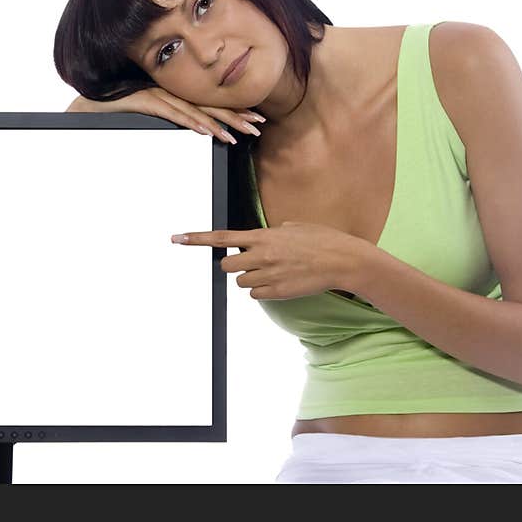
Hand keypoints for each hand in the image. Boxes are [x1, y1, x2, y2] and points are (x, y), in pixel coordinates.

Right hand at [65, 86, 265, 143]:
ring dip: (217, 122)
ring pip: (193, 109)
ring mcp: (155, 94)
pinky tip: (205, 130)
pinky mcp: (142, 100)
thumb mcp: (149, 123)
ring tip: (238, 135)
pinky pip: (170, 112)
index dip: (234, 111)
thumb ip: (170, 124)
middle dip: (236, 114)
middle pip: (208, 104)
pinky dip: (189, 121)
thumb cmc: (115, 117)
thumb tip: (195, 134)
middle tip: (259, 125)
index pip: (209, 104)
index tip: (255, 120)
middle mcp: (168, 92)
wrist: (83, 109)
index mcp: (173, 96)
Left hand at [171, 221, 366, 299]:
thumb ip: (275, 232)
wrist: (345, 262)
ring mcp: (269, 276)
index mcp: (263, 236)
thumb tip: (269, 235)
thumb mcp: (296, 226)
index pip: (222, 238)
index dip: (197, 239)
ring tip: (274, 272)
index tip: (177, 238)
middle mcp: (261, 256)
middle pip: (226, 268)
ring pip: (241, 284)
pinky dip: (263, 291)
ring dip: (250, 279)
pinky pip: (256, 295)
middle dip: (233, 267)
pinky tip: (281, 282)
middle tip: (251, 263)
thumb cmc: (323, 240)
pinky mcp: (277, 293)